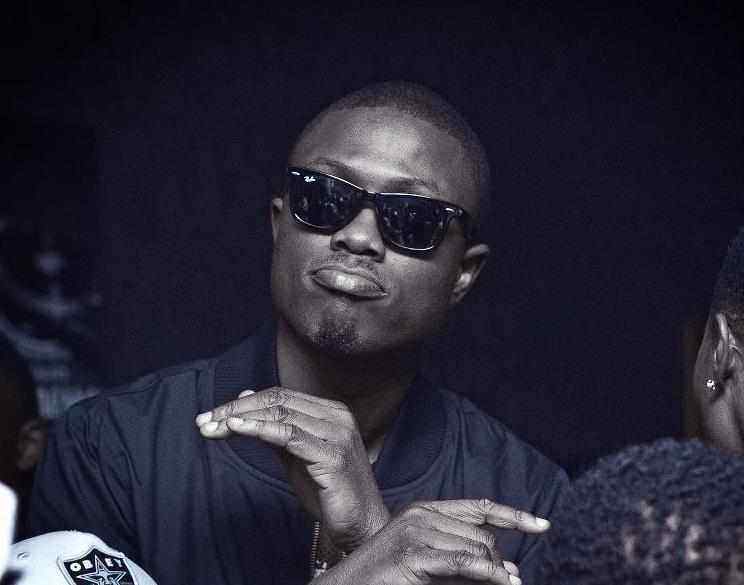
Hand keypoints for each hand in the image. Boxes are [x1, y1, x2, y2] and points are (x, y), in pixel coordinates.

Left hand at [196, 387, 388, 549]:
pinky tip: (238, 429)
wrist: (358, 525)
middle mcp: (337, 417)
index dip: (243, 402)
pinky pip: (290, 436)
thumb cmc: (327, 491)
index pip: (280, 396)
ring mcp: (338, 434)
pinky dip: (260, 429)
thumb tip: (245, 399)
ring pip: (282, 415)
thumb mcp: (295, 455)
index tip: (212, 415)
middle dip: (237, 408)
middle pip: (278, 401)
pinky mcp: (334, 456)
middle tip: (205, 420)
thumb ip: (273, 427)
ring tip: (214, 426)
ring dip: (242, 418)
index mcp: (331, 411)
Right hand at [313, 499, 549, 584]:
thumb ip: (464, 560)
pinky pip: (465, 563)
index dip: (513, 515)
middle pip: (482, 534)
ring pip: (476, 549)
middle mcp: (421, 515)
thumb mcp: (430, 564)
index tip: (543, 526)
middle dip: (498, 561)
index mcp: (423, 510)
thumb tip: (510, 569)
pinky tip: (501, 583)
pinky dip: (488, 574)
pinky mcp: (414, 554)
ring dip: (494, 573)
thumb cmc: (386, 580)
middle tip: (509, 582)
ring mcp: (416, 532)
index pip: (478, 507)